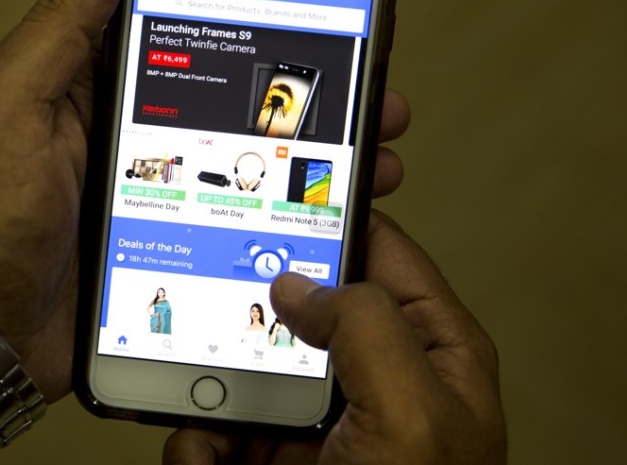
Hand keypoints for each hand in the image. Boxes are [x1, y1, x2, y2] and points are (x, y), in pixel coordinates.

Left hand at [0, 0, 410, 404]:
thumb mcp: (7, 111)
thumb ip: (58, 31)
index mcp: (86, 85)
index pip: (177, 23)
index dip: (245, 6)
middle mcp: (127, 129)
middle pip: (231, 93)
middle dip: (302, 85)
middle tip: (371, 76)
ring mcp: (153, 189)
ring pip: (247, 154)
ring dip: (311, 148)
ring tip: (376, 144)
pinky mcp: (170, 242)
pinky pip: (238, 216)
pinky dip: (287, 210)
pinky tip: (333, 215)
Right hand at [163, 213, 506, 464]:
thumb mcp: (413, 414)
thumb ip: (366, 325)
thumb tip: (300, 282)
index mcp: (427, 349)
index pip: (378, 251)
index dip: (330, 214)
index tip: (274, 188)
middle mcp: (370, 377)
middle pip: (294, 304)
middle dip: (247, 311)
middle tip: (212, 305)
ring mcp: (318, 421)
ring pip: (245, 363)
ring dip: (210, 385)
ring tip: (202, 412)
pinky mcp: (275, 461)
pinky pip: (219, 428)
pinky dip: (199, 444)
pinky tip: (204, 459)